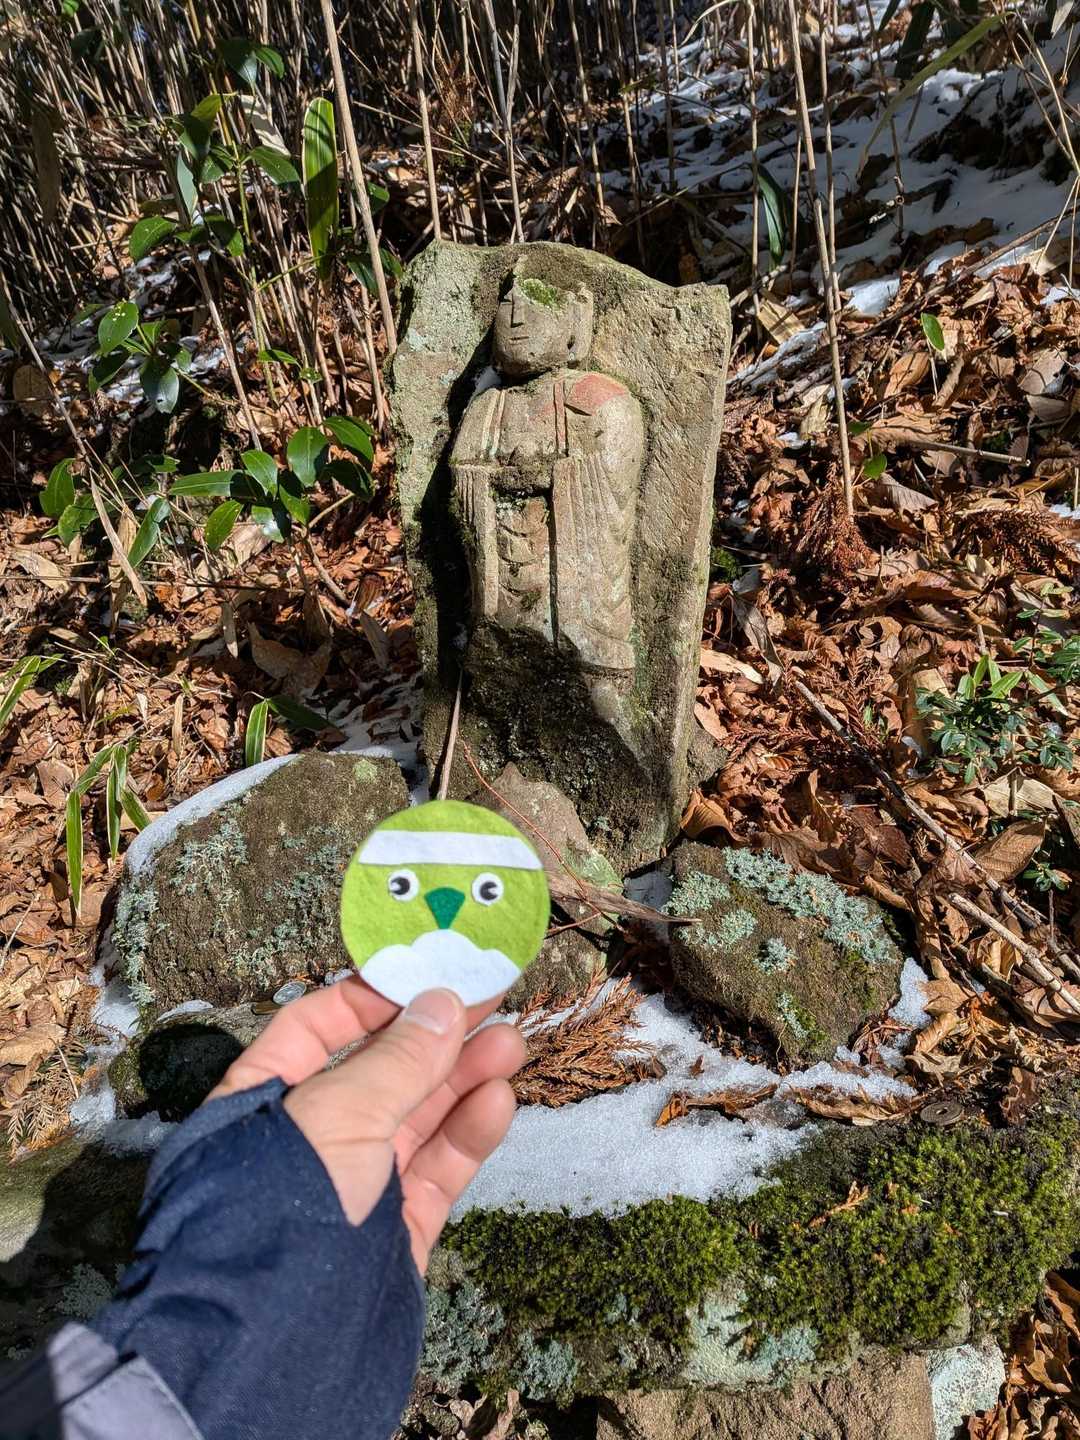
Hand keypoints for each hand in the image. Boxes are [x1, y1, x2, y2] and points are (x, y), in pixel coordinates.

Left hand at [208, 979, 524, 1272]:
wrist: (279, 1342)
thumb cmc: (285, 1208)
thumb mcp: (339, 1112)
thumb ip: (398, 1058)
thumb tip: (444, 1003)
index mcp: (265, 1099)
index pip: (316, 1028)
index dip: (372, 998)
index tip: (428, 976)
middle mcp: (309, 1137)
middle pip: (381, 1069)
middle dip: (436, 1036)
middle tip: (491, 1001)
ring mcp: (355, 1182)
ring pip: (418, 1116)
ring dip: (464, 1077)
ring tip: (509, 1045)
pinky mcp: (395, 1226)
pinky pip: (437, 1167)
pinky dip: (469, 1133)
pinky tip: (498, 1100)